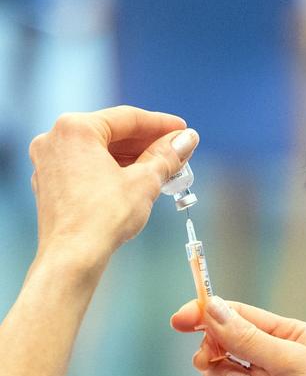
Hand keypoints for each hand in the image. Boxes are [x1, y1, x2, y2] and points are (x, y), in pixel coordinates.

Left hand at [29, 106, 196, 260]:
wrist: (73, 257)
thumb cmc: (103, 217)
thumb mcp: (145, 181)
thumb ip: (167, 155)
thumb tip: (187, 139)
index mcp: (76, 129)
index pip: (127, 118)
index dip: (161, 125)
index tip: (182, 130)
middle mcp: (55, 139)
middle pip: (112, 133)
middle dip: (147, 143)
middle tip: (177, 150)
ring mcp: (49, 162)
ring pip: (99, 151)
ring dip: (132, 157)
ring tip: (163, 168)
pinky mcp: (51, 184)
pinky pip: (87, 166)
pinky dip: (112, 170)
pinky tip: (137, 180)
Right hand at [171, 296, 305, 375]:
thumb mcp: (292, 360)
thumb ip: (250, 337)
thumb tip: (213, 308)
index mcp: (285, 334)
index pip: (239, 315)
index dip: (207, 313)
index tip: (179, 319)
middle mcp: (268, 356)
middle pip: (220, 342)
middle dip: (212, 350)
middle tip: (212, 358)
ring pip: (214, 371)